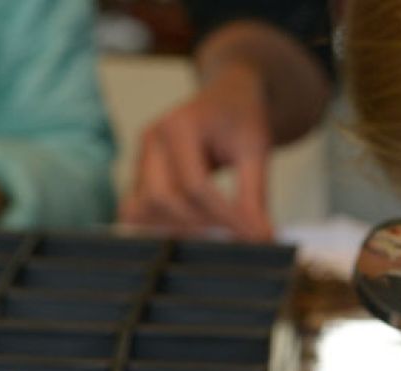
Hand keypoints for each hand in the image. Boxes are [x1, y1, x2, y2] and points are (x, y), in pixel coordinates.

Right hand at [119, 62, 274, 239]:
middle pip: (161, 198)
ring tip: (216, 239)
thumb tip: (260, 239)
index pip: (195, 185)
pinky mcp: (141, 174)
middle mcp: (153, 139)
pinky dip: (163, 226)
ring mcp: (141, 156)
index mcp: (180, 125)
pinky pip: (140, 209)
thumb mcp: (255, 152)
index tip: (253, 239)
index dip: (224, 217)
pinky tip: (194, 234)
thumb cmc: (241, 119)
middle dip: (197, 226)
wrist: (228, 98)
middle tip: (233, 241)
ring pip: (144, 208)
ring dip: (177, 229)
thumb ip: (254, 196)